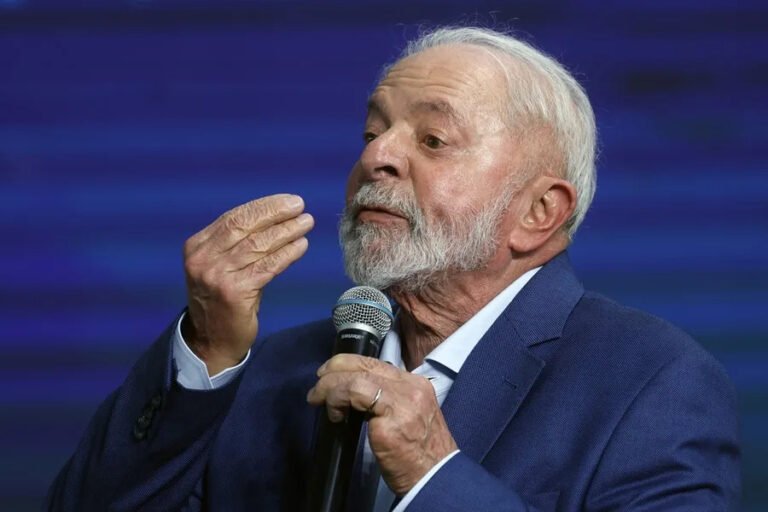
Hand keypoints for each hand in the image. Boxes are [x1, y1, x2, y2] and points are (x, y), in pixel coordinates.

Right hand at [182, 194, 312, 374]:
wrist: (210, 340)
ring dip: (286, 231)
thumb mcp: (220, 266)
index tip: (287, 201)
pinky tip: (301, 246)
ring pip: (258, 245)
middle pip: (244, 226)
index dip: (263, 206)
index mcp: (197, 246)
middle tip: (300, 206)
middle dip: (275, 213)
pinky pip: (267, 267)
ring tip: (306, 223)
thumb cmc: (222, 299)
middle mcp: (203, 259)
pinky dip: (287, 254)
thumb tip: (276, 217)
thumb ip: (238, 244)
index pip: (233, 217)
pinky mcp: (234, 293)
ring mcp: (217, 276)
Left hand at [306, 354, 457, 495]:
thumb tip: (354, 393)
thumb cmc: (418, 455)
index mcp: (416, 384)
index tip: (331, 374)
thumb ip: (388, 400)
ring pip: (356, 377)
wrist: (435, 478)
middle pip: (364, 364)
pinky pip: (354, 394)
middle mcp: (411, 387)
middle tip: (318, 385)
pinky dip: (337, 399)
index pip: (376, 363)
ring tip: (318, 399)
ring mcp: (402, 401)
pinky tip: (334, 415)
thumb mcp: (408, 416)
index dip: (348, 364)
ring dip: (330, 387)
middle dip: (334, 370)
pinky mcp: (390, 419)